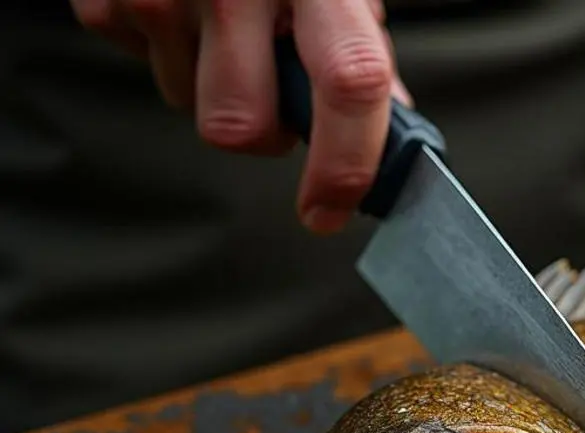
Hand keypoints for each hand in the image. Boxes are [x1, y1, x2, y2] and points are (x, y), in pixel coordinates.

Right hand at [69, 0, 408, 233]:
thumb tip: (390, 139)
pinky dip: (168, 50)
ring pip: (186, 103)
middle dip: (261, 130)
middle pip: (239, 125)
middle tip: (273, 86)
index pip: (349, 81)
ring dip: (213, 84)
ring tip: (226, 23)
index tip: (329, 208)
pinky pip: (143, 65)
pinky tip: (186, 8)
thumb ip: (363, 52)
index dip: (344, 163)